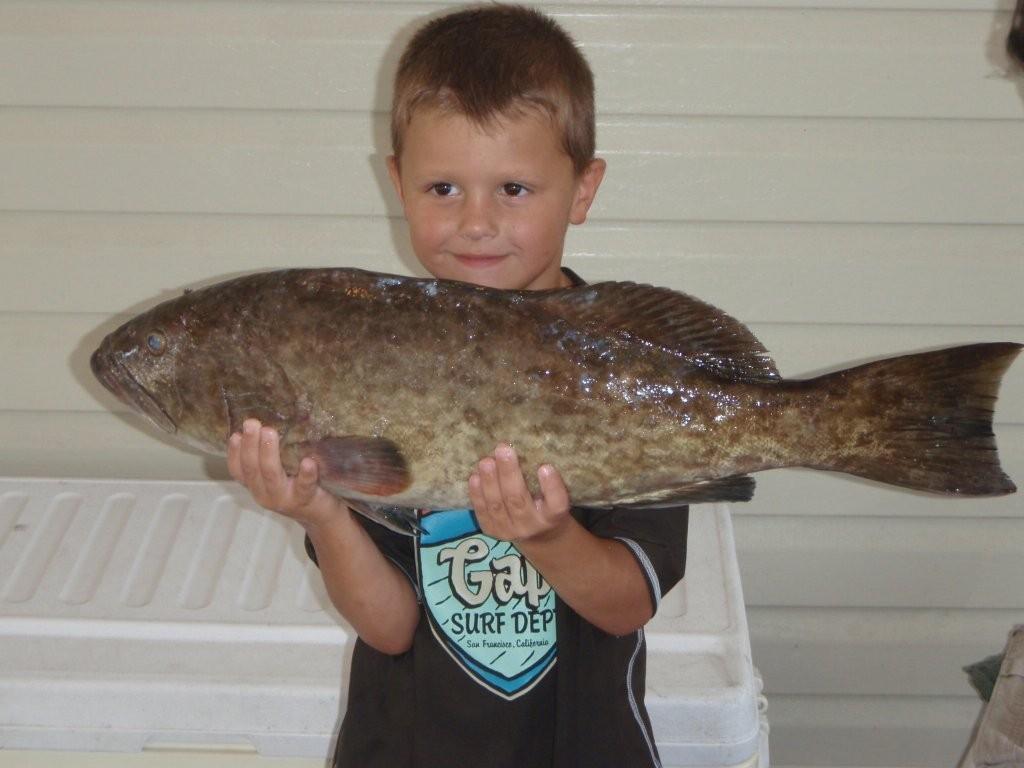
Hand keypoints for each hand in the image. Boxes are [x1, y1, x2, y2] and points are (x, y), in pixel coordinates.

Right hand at [227, 418, 346, 528]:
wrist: (320, 515)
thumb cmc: (296, 487)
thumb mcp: (276, 475)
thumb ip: (267, 457)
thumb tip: (262, 424)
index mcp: (256, 485)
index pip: (238, 470)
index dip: (233, 453)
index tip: (235, 434)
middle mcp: (265, 494)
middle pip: (252, 470)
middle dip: (250, 445)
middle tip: (252, 423)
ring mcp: (285, 498)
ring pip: (272, 476)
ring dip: (269, 453)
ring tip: (269, 432)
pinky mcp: (306, 499)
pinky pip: (304, 486)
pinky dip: (306, 474)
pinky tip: (308, 461)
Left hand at [468, 444, 571, 543]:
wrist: (539, 536)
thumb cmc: (548, 505)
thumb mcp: (554, 496)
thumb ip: (546, 479)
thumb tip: (526, 442)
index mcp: (553, 516)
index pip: (557, 504)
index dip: (551, 487)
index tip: (545, 466)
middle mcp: (532, 526)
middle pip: (519, 500)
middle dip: (509, 474)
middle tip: (503, 450)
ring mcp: (510, 531)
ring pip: (497, 506)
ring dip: (489, 481)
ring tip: (486, 461)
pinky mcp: (493, 531)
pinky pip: (483, 512)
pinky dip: (477, 494)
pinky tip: (475, 477)